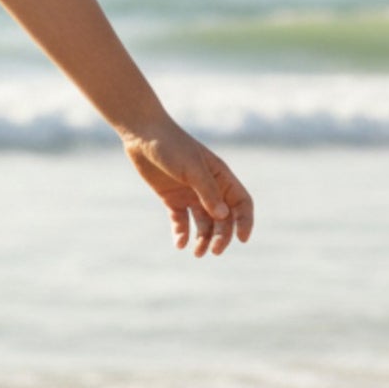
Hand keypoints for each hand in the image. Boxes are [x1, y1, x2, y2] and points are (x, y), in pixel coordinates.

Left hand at [121, 120, 252, 257]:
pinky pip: (181, 220)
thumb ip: (207, 192)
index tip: (242, 239)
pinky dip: (182, 233)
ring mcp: (190, 194)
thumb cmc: (171, 146)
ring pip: (203, 222)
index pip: (241, 203)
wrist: (142, 134)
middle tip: (213, 251)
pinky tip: (180, 244)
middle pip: (223, 218)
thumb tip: (224, 216)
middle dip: (221, 235)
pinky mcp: (172, 198)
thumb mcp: (192, 168)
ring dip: (203, 238)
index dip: (245, 221)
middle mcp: (209, 187)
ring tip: (197, 253)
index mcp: (221, 177)